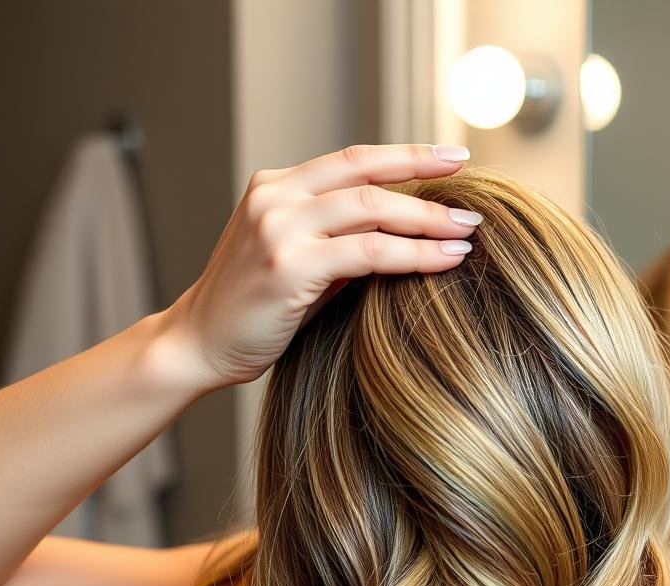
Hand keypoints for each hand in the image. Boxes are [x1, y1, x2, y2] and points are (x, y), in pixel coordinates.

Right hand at [163, 143, 479, 387]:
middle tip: (472, 194)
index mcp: (275, 187)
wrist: (197, 345)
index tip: (451, 157)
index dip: (406, 155)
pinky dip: (411, 255)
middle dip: (427, 178)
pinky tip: (443, 259)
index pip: (353, 160)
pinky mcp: (287, 266)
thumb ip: (337, 241)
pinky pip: (366, 253)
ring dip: (426, 219)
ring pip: (371, 209)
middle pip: (366, 173)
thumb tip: (402, 236)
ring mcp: (277, 228)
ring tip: (467, 230)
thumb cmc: (252, 311)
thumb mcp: (295, 261)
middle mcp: (274, 197)